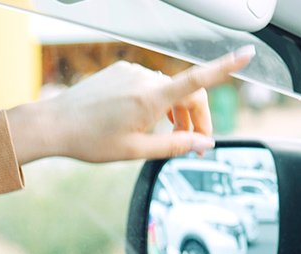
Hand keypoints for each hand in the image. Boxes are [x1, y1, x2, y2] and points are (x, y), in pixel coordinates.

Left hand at [8, 46, 255, 163]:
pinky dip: (155, 102)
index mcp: (150, 99)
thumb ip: (174, 146)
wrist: (53, 124)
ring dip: (175, 111)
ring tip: (165, 135)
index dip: (225, 67)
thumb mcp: (135, 152)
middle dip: (195, 117)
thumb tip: (203, 144)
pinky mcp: (120, 71)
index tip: (247, 54)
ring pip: (167, 89)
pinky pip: (148, 85)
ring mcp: (131, 72)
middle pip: (186, 92)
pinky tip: (142, 121)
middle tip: (193, 143)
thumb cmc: (89, 140)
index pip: (196, 80)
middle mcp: (143, 79)